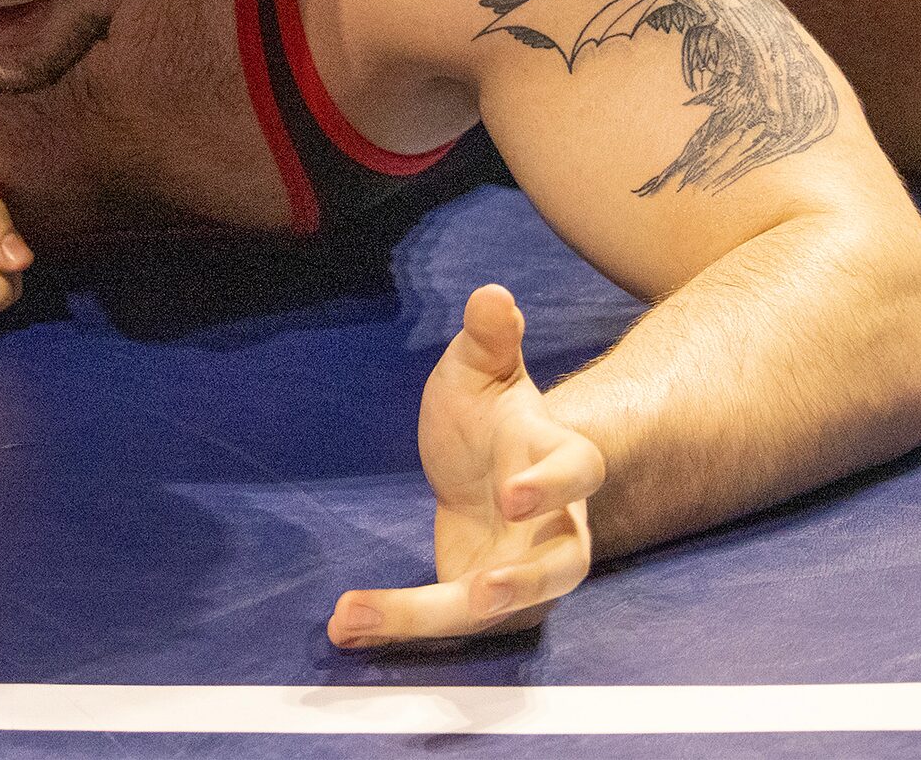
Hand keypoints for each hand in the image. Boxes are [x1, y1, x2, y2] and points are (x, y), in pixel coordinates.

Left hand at [329, 284, 603, 648]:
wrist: (483, 466)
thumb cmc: (489, 412)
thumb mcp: (478, 367)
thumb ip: (488, 337)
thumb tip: (491, 293)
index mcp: (559, 457)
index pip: (578, 472)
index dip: (552, 486)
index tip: (513, 496)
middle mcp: (555, 525)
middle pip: (563, 566)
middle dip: (527, 584)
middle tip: (481, 593)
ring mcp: (522, 569)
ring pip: (496, 610)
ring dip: (432, 620)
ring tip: (365, 618)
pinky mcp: (482, 601)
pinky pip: (446, 622)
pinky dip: (396, 626)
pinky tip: (342, 625)